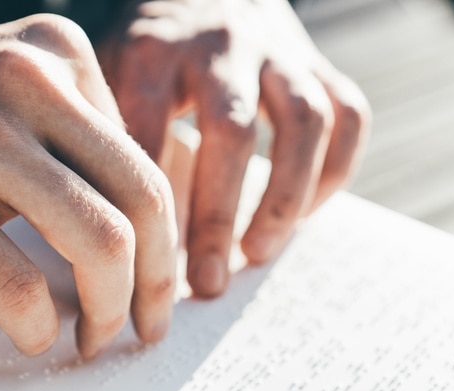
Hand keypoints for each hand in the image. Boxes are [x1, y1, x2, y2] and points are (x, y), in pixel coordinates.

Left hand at [98, 0, 369, 296]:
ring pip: (303, 122)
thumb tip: (110, 230)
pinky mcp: (317, 62)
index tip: (142, 264)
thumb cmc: (144, 51)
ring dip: (285, 197)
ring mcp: (276, 51)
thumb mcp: (105, 75)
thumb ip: (106, 134)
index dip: (149, 204)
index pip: (149, 128)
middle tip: (205, 283)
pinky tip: (306, 215)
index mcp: (153, 49)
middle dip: (218, 215)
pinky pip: (348, 115)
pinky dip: (335, 171)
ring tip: (257, 253)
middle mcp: (219, 44)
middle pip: (231, 131)